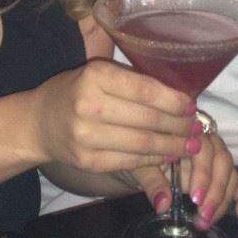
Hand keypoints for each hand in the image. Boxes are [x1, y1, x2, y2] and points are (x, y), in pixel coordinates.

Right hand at [32, 58, 198, 173]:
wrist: (39, 122)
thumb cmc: (77, 92)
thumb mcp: (99, 75)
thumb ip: (133, 83)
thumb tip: (181, 96)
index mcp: (94, 76)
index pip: (144, 90)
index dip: (174, 100)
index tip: (192, 105)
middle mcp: (88, 105)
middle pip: (147, 119)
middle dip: (179, 126)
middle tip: (197, 128)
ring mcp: (86, 137)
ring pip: (142, 144)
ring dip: (173, 146)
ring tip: (190, 144)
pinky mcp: (88, 162)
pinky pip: (130, 161)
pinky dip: (154, 159)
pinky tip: (168, 155)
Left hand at [129, 131, 237, 229]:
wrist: (138, 155)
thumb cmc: (139, 154)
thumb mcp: (139, 165)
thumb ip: (152, 181)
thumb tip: (163, 205)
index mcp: (185, 131)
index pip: (203, 148)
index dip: (203, 173)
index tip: (195, 198)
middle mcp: (205, 139)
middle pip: (222, 161)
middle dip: (215, 191)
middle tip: (201, 216)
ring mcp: (215, 155)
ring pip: (230, 172)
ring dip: (223, 199)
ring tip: (206, 221)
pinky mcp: (221, 172)